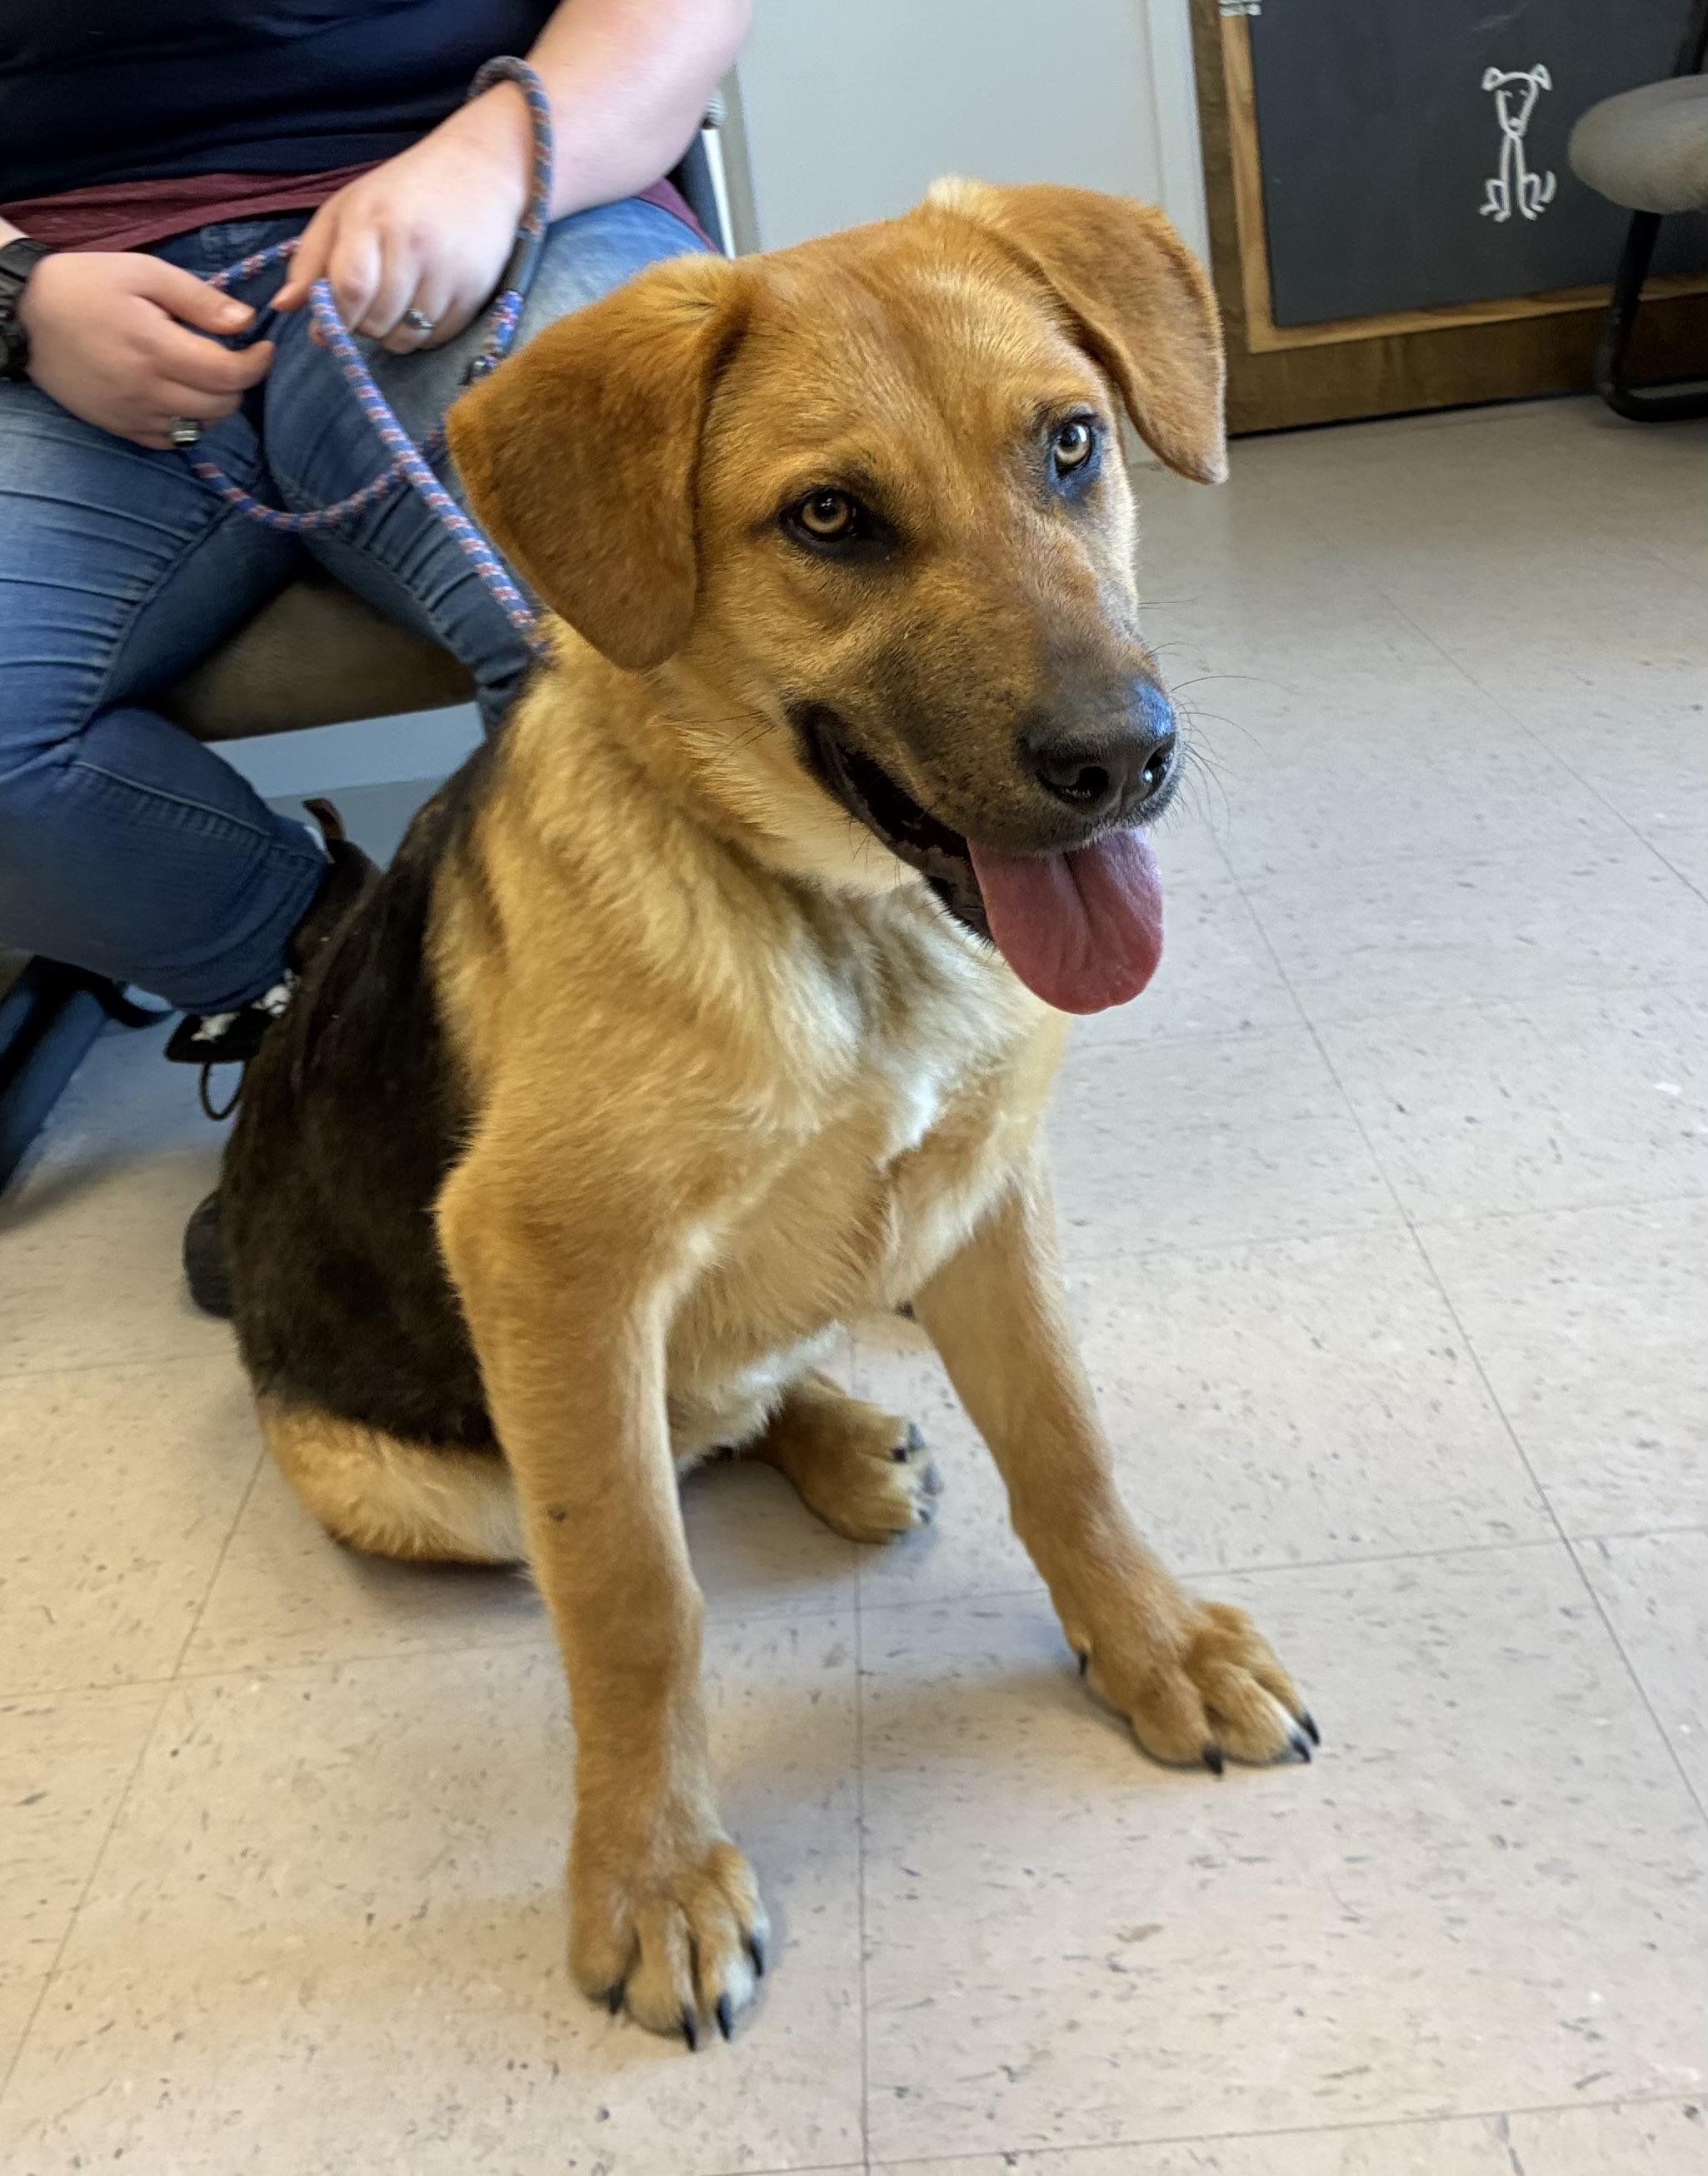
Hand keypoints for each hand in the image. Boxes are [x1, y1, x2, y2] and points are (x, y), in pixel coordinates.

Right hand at [18, 253, 273, 448]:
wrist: (24, 314)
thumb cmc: (86, 285)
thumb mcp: (143, 272)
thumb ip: (198, 299)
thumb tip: (246, 321)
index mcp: (155, 347)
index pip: (230, 374)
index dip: (257, 363)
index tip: (262, 346)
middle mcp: (146, 390)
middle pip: (222, 405)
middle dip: (237, 382)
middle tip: (228, 356)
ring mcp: (132, 415)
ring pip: (201, 426)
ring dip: (214, 404)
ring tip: (200, 374)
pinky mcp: (119, 428)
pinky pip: (171, 440)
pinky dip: (186, 423)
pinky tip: (177, 396)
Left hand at [273, 93, 528, 352]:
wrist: (479, 170)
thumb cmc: (402, 191)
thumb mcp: (347, 209)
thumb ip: (311, 258)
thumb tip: (283, 306)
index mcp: (372, 218)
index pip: (349, 286)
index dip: (336, 316)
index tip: (329, 325)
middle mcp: (412, 244)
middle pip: (376, 319)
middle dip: (362, 326)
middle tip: (367, 307)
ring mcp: (447, 270)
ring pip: (406, 336)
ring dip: (392, 335)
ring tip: (395, 306)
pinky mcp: (475, 291)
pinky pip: (437, 338)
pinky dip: (423, 335)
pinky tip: (423, 305)